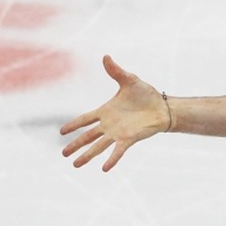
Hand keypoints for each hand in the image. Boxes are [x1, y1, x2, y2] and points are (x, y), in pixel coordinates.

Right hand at [60, 56, 170, 170]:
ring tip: (75, 165)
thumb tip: (106, 56)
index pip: (85, 118)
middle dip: (75, 144)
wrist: (164, 107)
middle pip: (88, 136)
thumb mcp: (130, 80)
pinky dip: (111, 159)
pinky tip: (104, 169)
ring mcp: (118, 133)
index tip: (61, 131)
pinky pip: (118, 151)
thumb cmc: (147, 95)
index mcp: (106, 111)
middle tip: (63, 154)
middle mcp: (109, 124)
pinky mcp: (129, 139)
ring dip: (87, 155)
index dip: (74, 124)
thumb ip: (116, 71)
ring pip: (98, 146)